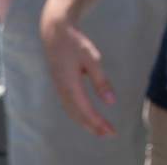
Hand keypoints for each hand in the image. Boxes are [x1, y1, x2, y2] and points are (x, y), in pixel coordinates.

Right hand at [40, 10, 116, 136]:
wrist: (55, 32)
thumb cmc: (75, 44)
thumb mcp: (92, 59)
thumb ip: (101, 81)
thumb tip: (111, 102)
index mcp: (70, 85)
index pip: (86, 110)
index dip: (98, 123)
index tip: (111, 131)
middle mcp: (63, 90)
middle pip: (78, 115)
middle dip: (93, 126)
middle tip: (109, 134)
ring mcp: (59, 88)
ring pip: (72, 112)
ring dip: (86, 122)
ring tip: (100, 129)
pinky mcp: (60, 85)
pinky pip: (69, 105)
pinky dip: (79, 114)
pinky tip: (87, 116)